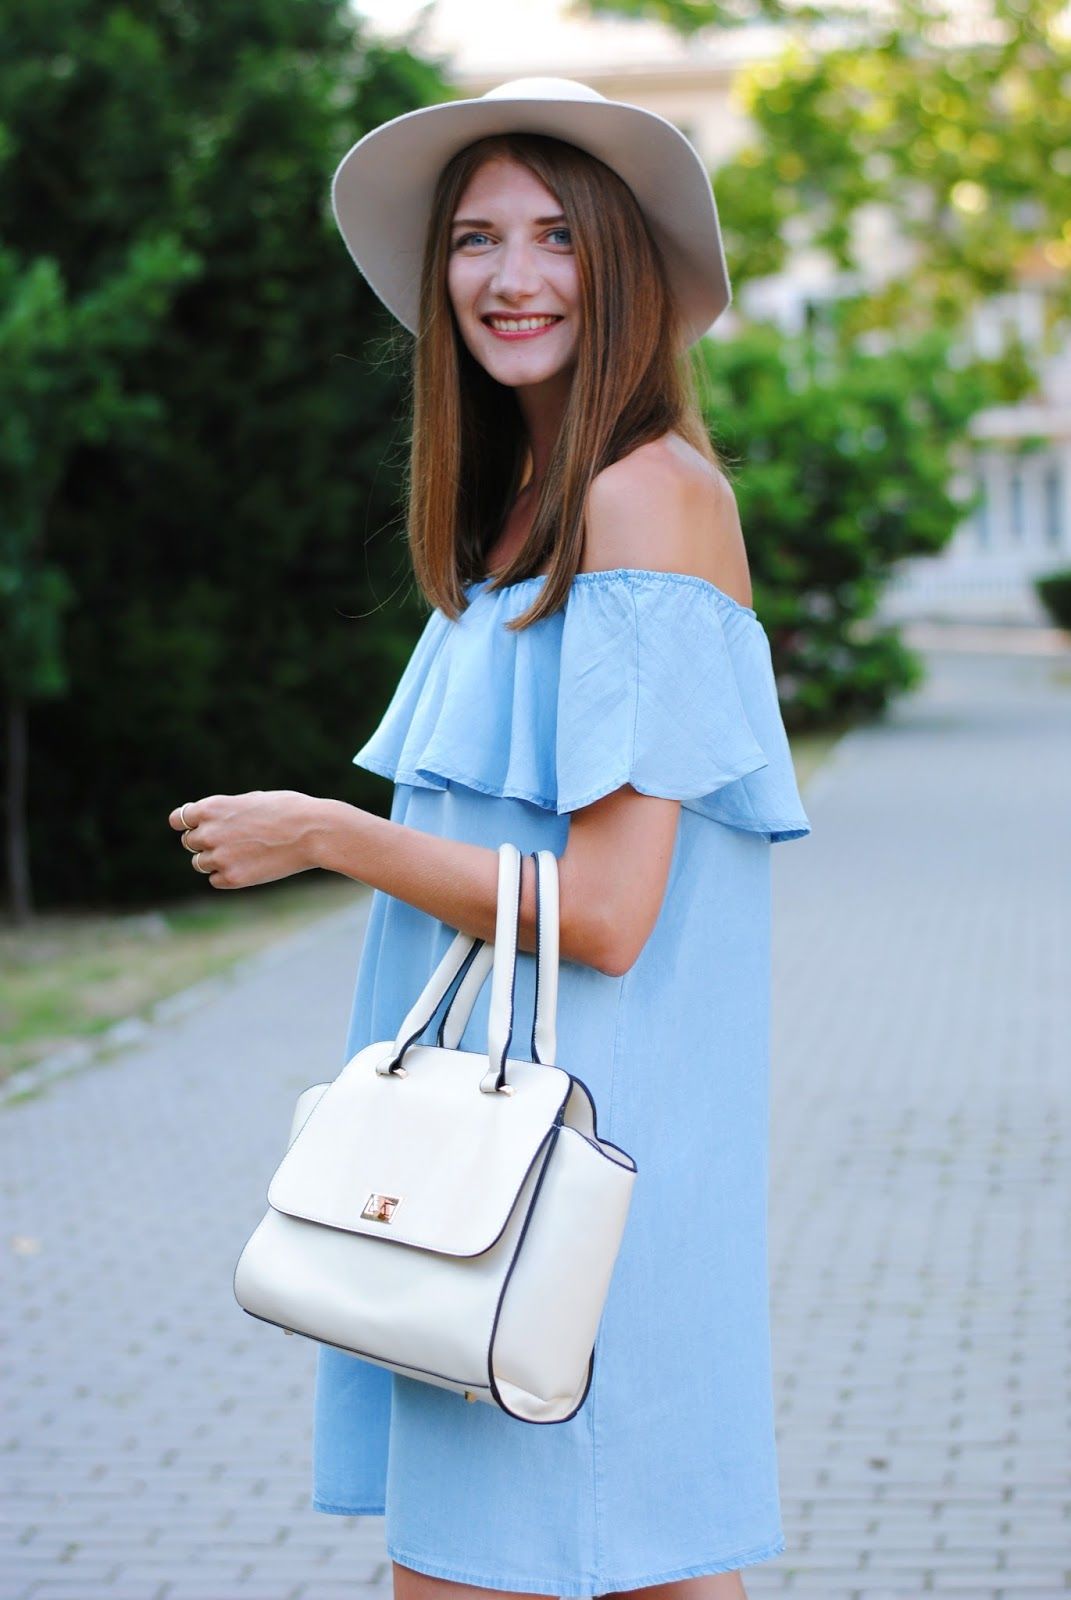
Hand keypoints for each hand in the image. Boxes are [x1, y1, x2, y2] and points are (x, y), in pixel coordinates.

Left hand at [167, 791, 323, 888]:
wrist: (313, 832)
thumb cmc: (289, 810)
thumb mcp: (252, 800)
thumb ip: (227, 811)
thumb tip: (214, 821)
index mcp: (212, 808)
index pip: (178, 820)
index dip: (186, 824)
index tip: (195, 827)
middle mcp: (209, 832)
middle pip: (189, 842)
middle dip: (204, 842)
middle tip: (231, 841)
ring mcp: (219, 857)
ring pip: (200, 863)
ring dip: (215, 859)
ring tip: (243, 853)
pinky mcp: (232, 878)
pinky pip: (215, 880)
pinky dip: (227, 875)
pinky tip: (248, 866)